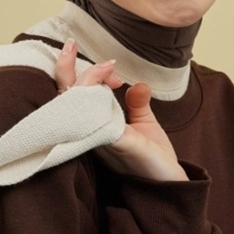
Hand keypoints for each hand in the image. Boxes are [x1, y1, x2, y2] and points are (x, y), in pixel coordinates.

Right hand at [54, 40, 187, 182]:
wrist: (170, 185)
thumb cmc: (153, 159)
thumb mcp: (144, 124)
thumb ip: (136, 104)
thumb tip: (137, 84)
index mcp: (94, 124)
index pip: (72, 94)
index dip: (80, 72)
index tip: (112, 68)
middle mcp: (90, 132)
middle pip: (63, 98)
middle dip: (68, 68)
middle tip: (77, 48)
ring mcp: (101, 139)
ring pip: (75, 107)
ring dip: (87, 82)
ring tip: (107, 69)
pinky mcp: (118, 145)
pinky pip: (98, 122)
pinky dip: (98, 102)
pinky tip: (111, 87)